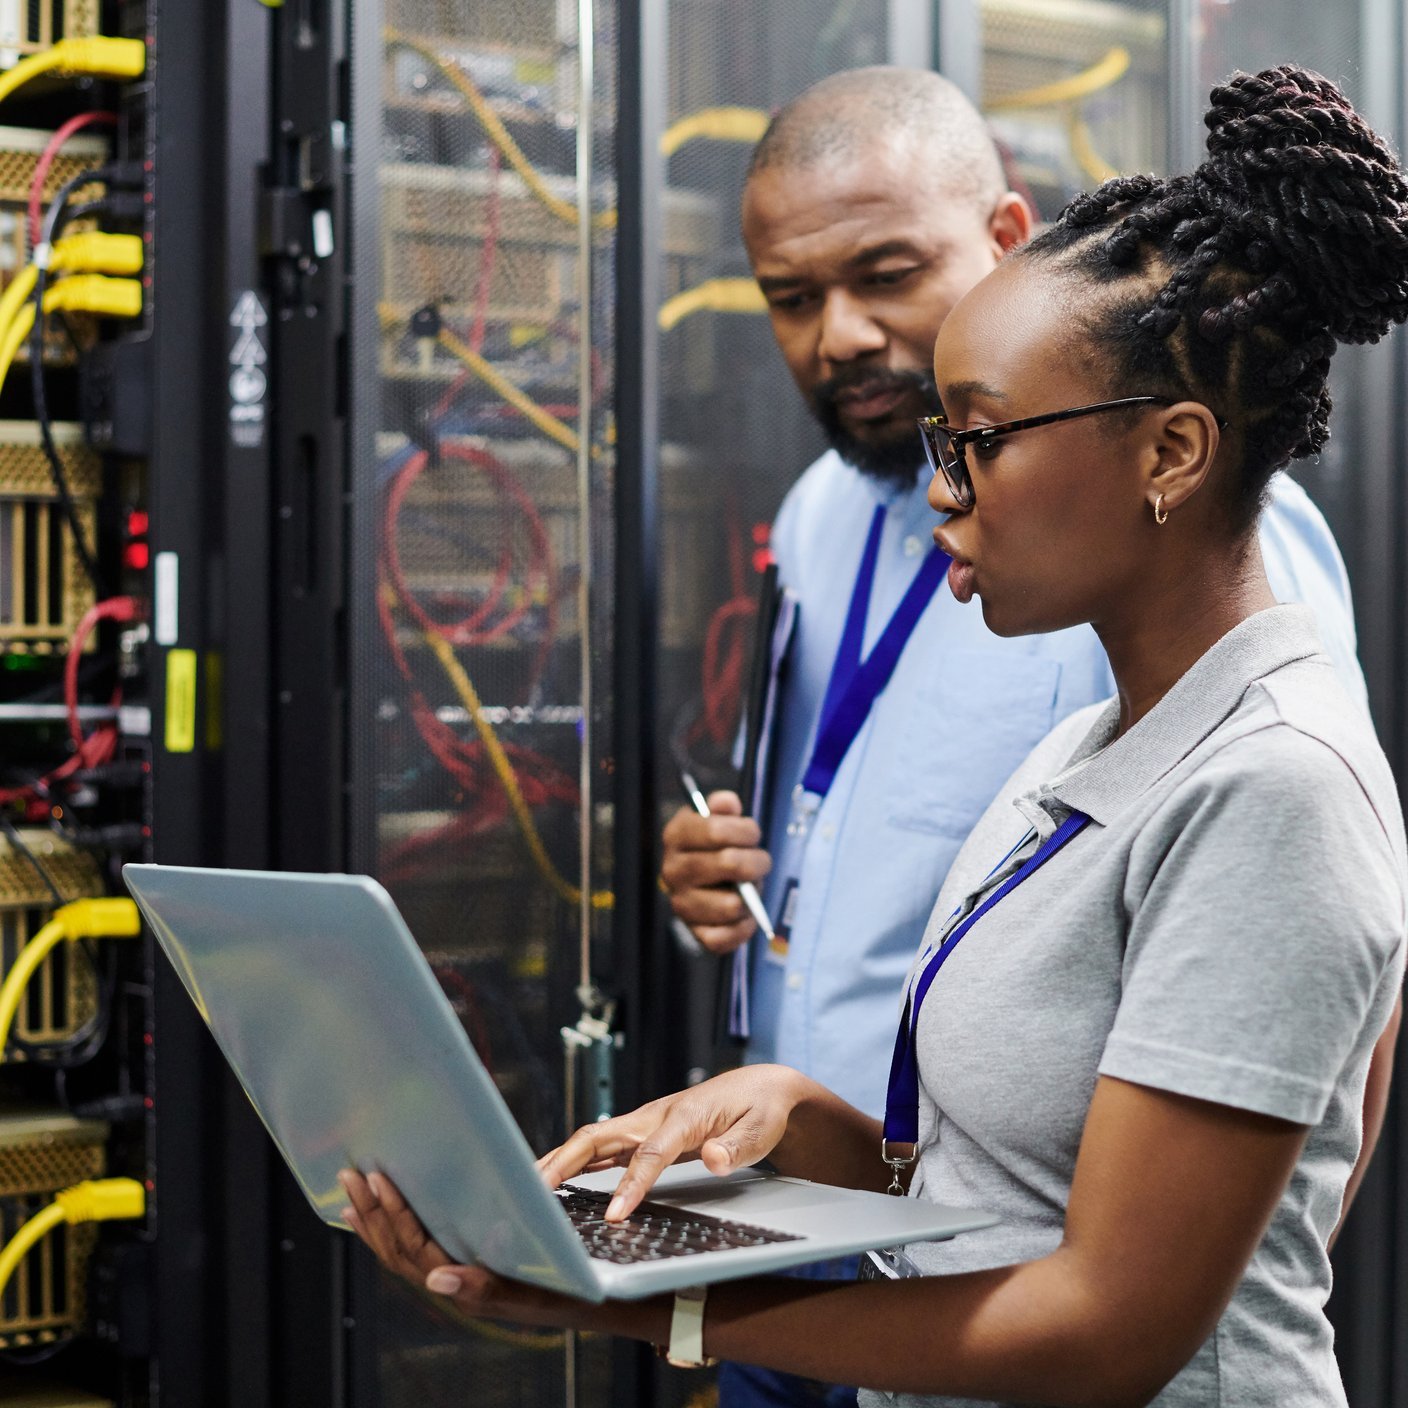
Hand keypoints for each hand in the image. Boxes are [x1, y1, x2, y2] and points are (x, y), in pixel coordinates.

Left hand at [338, 1169, 587, 1327]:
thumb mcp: (531, 1291)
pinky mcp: (458, 1265)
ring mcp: (452, 1277)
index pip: (416, 1249)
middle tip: (351, 1174)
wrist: (586, 1299)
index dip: (395, 1214)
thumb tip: (434, 1280)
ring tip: (352, 1187)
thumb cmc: (565, 1289)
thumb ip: (485, 1288)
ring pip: (400, 1249)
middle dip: (372, 1212)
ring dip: (374, 1218)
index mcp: (464, 1288)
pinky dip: (389, 1229)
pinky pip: (413, 1249)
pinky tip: (375, 1213)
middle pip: (398, 1249)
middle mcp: (451, 1285)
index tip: (379, 1179)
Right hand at [538, 1065, 809, 1220]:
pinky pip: (604, 1148)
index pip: (650, 1154)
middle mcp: (656, 1116)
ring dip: (560, 1162)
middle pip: (600, 1137)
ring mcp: (646, 1123)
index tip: (614, 1216)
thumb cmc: (761, 1109)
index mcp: (683, 1116)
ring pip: (593, 1141)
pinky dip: (577, 1163)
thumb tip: (715, 1159)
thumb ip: (738, 1146)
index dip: (630, 1185)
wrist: (761, 1086)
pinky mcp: (644, 1132)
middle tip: (534, 1192)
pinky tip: (559, 1181)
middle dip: (564, 1162)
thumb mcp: (761, 1130)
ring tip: (529, 1188)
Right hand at [660, 790, 771, 953]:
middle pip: (730, 864)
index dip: (745, 831)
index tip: (754, 835)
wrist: (702, 882)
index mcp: (676, 836)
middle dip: (756, 862)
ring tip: (750, 887)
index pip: (716, 831)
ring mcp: (681, 904)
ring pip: (732, 904)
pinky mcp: (695, 933)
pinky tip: (745, 914)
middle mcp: (672, 871)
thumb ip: (723, 806)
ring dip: (752, 896)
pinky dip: (744, 927)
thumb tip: (728, 803)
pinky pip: (726, 937)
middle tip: (759, 862)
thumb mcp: (715, 818)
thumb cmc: (713, 846)